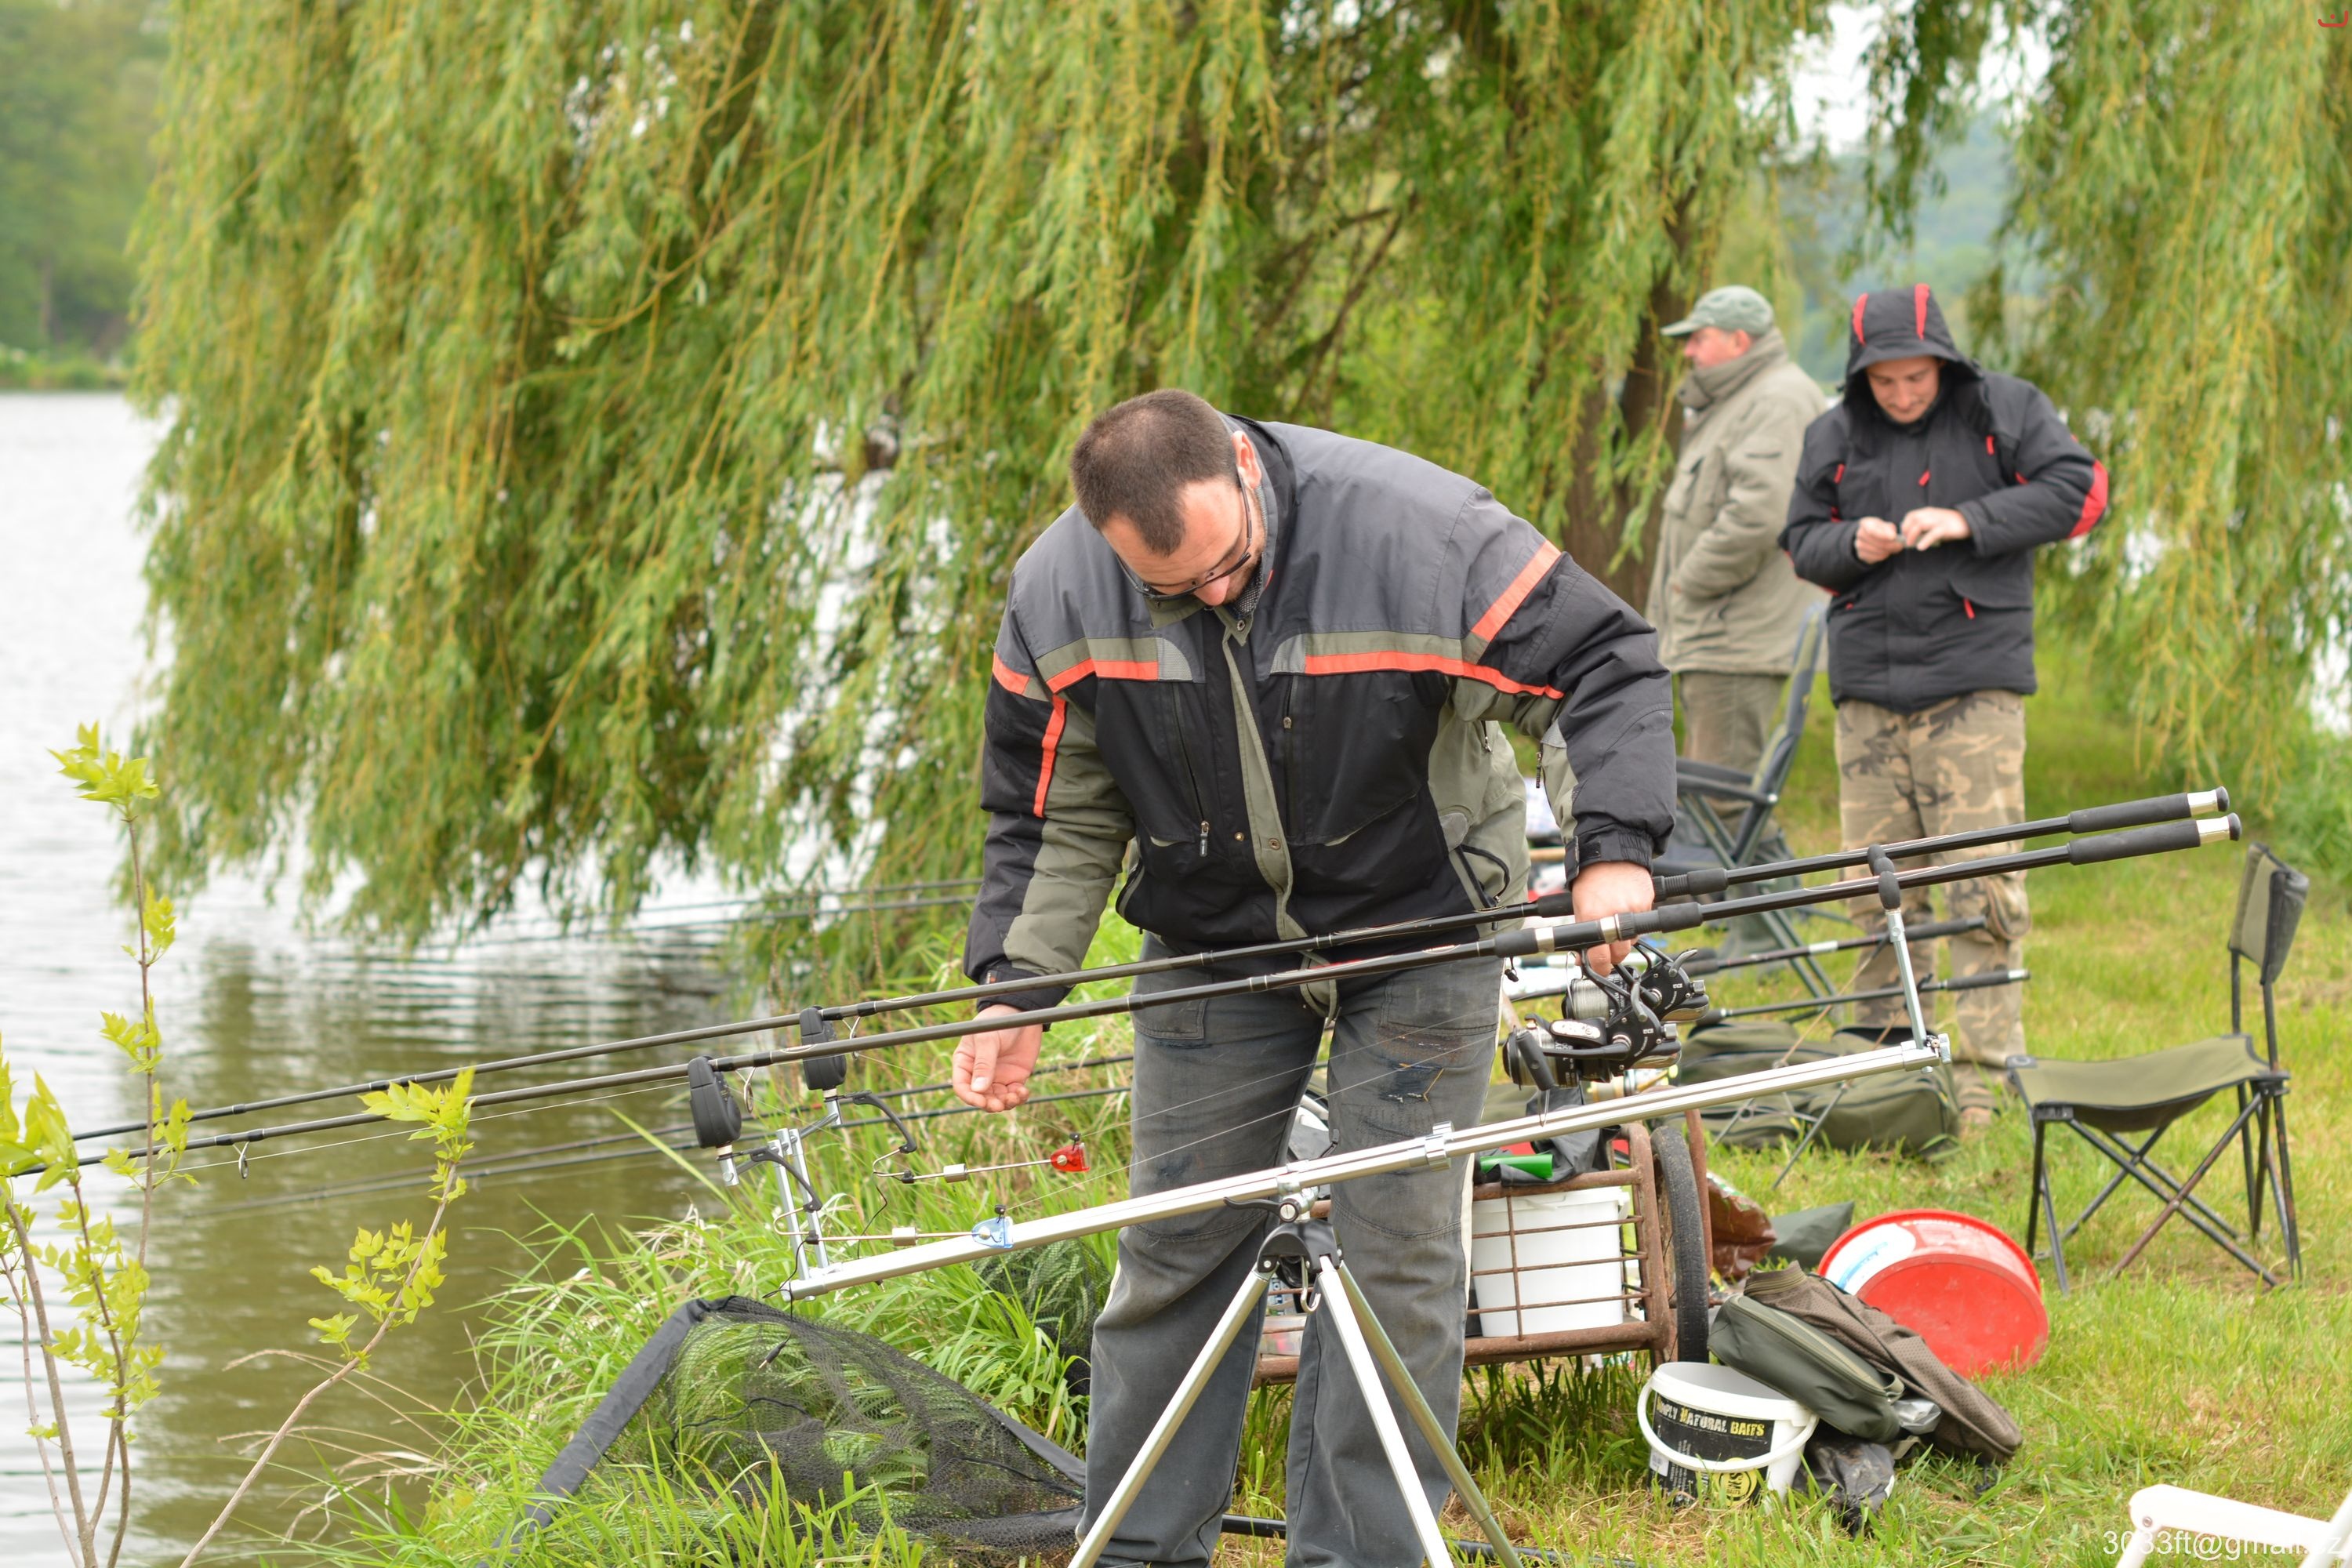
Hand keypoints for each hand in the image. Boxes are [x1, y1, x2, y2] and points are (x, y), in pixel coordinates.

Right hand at [954, 1005, 1042, 1111]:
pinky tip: (1023, 1092)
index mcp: (965, 1063)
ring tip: (1015, 1095)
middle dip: (989, 1104)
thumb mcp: (987, 1039)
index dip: (970, 1097)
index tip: (982, 1101)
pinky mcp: (1015, 1077)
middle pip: (980, 1097)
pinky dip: (1018, 1097)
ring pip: (997, 1099)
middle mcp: (979, 1073)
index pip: (962, 1086)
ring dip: (1005, 1103)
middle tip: (1000, 1104)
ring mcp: (997, 1076)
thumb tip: (978, 1089)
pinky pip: (1014, 1094)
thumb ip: (983, 1064)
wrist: (1023, 1012)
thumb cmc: (997, 1021)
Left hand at [1571, 860, 1654, 975]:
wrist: (1611, 854)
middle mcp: (1616, 915)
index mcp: (1594, 916)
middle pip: (1621, 952)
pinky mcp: (1647, 903)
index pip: (1600, 956)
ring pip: (1633, 940)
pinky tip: (1626, 910)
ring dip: (1625, 938)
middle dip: (1613, 953)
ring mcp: (1635, 909)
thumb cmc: (1591, 879)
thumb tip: (1582, 958)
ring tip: (1616, 920)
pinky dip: (1635, 922)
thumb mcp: (1579, 906)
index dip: (1600, 967)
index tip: (1600, 969)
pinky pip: (1643, 924)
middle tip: (1607, 946)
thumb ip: (1582, 933)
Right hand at [1854, 517, 1902, 563]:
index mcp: (1865, 523)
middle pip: (1877, 542)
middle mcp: (1860, 534)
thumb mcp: (1885, 525)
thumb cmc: (1881, 529)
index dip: (1883, 535)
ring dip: (1889, 550)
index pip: (1872, 530)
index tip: (1894, 537)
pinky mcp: (1861, 555)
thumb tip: (1893, 537)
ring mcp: (1859, 545)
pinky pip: (1877, 557)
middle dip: (1891, 544)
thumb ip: (1890, 529)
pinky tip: (1886, 551)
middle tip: (1900, 545)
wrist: (1870, 537)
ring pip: (1879, 551)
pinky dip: (1885, 555)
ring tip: (1892, 547)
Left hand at [1899, 506, 1970, 550]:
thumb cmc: (1950, 524)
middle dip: (1906, 530)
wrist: (1969, 521)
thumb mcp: (1935, 523)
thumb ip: (1925, 528)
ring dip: (1913, 535)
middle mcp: (1932, 514)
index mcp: (1928, 511)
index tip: (1904, 534)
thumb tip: (1913, 538)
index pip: (1911, 515)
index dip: (1905, 524)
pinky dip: (1925, 540)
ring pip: (1921, 524)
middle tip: (1906, 541)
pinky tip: (1920, 547)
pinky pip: (1933, 534)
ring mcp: (1939, 520)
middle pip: (1913, 519)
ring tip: (1911, 544)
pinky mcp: (1946, 528)